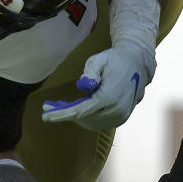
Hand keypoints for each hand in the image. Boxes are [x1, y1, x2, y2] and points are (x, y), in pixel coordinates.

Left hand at [42, 0, 158, 130]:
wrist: (137, 65)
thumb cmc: (114, 60)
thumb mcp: (99, 60)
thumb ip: (90, 72)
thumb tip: (83, 85)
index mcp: (109, 96)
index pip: (80, 111)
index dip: (62, 114)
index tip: (45, 116)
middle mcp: (115, 110)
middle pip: (83, 119)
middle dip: (64, 114)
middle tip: (48, 106)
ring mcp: (120, 116)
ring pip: (90, 123)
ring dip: (74, 116)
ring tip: (60, 105)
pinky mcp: (121, 118)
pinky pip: (98, 122)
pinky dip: (85, 117)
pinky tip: (75, 107)